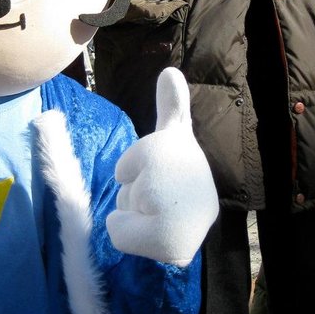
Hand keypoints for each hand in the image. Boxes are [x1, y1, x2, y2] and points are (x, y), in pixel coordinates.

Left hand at [106, 68, 217, 265]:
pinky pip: (120, 234)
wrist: (194, 228)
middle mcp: (184, 174)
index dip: (135, 170)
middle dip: (134, 195)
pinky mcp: (169, 243)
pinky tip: (153, 235)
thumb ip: (172, 107)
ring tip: (161, 217)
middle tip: (161, 200)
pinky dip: (129, 235)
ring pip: (121, 208)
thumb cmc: (181, 181)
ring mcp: (179, 210)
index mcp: (181, 147)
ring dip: (133, 216)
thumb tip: (171, 70)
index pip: (127, 164)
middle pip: (123, 185)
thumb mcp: (174, 138)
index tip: (162, 175)